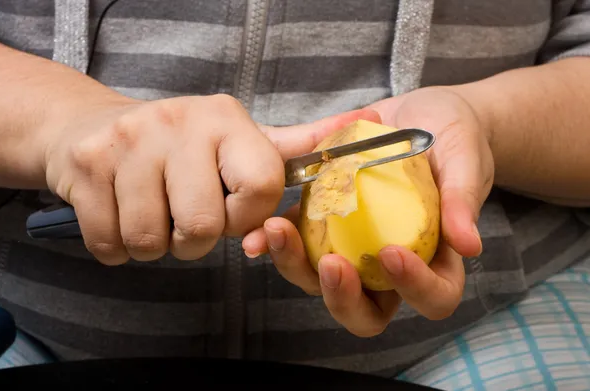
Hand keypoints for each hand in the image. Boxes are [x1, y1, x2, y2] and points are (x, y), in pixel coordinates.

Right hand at [43, 94, 380, 265]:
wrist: (90, 127)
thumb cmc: (176, 146)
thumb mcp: (234, 139)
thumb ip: (289, 148)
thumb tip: (356, 127)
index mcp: (226, 119)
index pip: (260, 188)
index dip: (246, 217)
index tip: (229, 211)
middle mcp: (179, 123)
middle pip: (202, 226)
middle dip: (194, 239)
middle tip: (182, 216)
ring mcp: (128, 142)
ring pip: (152, 240)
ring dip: (154, 243)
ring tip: (151, 212)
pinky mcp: (86, 166)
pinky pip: (110, 244)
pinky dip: (116, 246)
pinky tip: (119, 214)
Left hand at [243, 87, 494, 336]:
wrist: (419, 116)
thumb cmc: (455, 138)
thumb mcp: (465, 158)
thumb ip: (463, 198)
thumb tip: (469, 246)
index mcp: (436, 259)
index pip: (434, 298)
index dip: (414, 287)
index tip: (392, 252)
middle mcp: (390, 266)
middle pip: (367, 311)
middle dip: (343, 297)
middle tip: (331, 264)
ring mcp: (353, 249)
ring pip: (322, 282)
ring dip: (297, 265)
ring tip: (279, 231)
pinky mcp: (324, 226)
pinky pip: (299, 244)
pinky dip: (278, 239)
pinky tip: (263, 226)